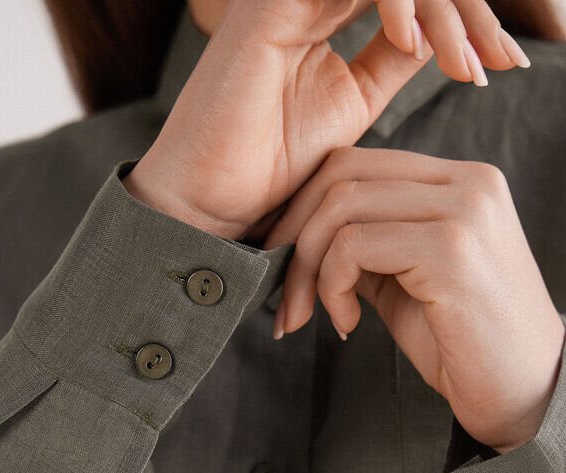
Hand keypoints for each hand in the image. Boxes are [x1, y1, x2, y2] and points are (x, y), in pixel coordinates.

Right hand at [123, 0, 528, 241]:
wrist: (211, 209)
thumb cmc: (269, 176)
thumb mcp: (349, 113)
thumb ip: (388, 65)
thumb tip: (440, 41)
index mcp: (325, 19)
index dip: (464, 20)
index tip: (502, 66)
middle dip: (468, 9)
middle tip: (503, 57)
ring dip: (443, 7)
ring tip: (468, 60)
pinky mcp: (271, 7)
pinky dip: (395, 2)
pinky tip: (417, 45)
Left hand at [262, 147, 565, 453]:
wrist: (523, 394)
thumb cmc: (462, 344)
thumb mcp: (405, 282)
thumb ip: (366, 247)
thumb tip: (298, 239)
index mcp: (459, 182)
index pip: (357, 163)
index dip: (303, 210)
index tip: (284, 261)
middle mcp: (467, 183)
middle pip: (341, 174)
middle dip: (294, 238)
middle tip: (287, 297)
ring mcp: (463, 211)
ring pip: (341, 207)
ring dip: (307, 268)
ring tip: (315, 315)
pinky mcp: (451, 249)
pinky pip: (353, 246)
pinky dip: (331, 287)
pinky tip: (349, 324)